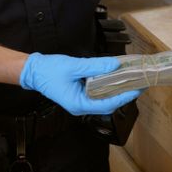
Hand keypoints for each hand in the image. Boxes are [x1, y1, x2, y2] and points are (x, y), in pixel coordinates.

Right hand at [19, 53, 140, 115]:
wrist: (33, 71)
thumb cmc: (49, 70)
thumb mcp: (74, 66)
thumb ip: (95, 66)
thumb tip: (115, 65)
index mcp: (78, 104)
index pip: (107, 104)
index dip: (124, 97)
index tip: (137, 89)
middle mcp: (81, 106)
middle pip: (108, 105)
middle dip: (124, 95)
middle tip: (138, 83)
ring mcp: (80, 102)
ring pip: (104, 100)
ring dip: (117, 91)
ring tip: (131, 81)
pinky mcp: (80, 95)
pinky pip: (98, 95)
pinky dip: (108, 88)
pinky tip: (116, 79)